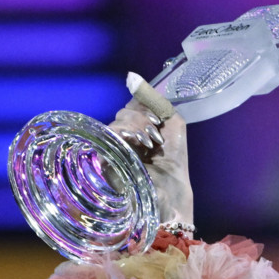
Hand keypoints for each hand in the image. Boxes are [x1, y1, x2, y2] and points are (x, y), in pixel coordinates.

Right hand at [108, 75, 191, 232]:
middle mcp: (124, 141)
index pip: (134, 106)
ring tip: (150, 145)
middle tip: (155, 137)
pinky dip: (126, 134)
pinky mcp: (104, 159)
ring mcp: (113, 151)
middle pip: (124, 111)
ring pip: (117, 120)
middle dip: (143, 118)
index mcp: (140, 134)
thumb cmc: (174, 171)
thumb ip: (158, 101)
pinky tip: (139, 146)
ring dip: (137, 126)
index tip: (159, 121)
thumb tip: (132, 77)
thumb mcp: (174, 128)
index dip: (146, 107)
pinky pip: (109, 133)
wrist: (170, 202)